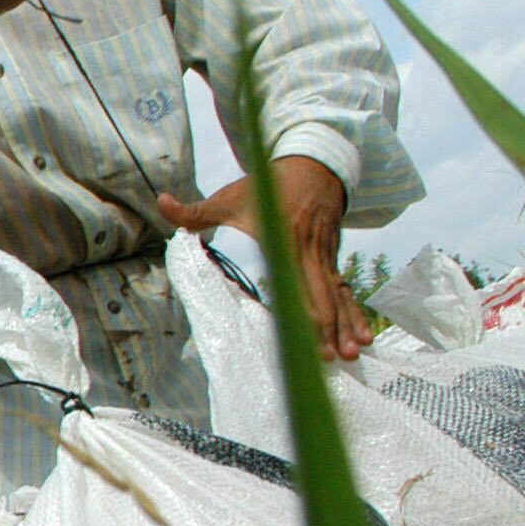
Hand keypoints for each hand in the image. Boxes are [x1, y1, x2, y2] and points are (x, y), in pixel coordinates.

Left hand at [156, 156, 372, 359]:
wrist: (313, 167)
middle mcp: (309, 252)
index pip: (293, 281)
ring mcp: (324, 257)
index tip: (304, 333)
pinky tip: (364, 335)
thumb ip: (194, 210)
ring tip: (355, 353)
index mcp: (284, 242)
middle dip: (329, 328)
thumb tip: (160, 202)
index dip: (301, 308)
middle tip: (334, 358)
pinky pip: (344, 290)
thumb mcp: (229, 197)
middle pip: (321, 296)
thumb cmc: (266, 187)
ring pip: (337, 296)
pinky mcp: (332, 259)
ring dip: (346, 325)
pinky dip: (354, 312)